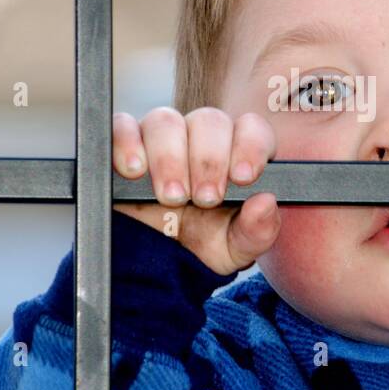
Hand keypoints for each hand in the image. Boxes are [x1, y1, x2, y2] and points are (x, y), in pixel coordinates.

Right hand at [112, 106, 280, 275]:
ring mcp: (159, 138)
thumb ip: (258, 230)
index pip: (250, 128)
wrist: (154, 269)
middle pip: (208, 120)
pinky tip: (134, 171)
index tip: (244, 177)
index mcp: (235, 154)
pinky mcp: (123, 145)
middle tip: (205, 199)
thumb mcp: (235, 248)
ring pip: (165, 121)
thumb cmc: (202, 247)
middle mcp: (199, 139)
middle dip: (209, 160)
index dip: (250, 146)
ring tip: (172, 197)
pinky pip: (121, 126)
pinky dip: (126, 143)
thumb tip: (266, 203)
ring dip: (169, 157)